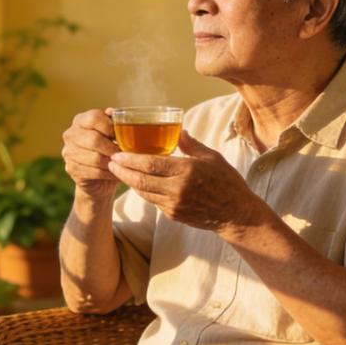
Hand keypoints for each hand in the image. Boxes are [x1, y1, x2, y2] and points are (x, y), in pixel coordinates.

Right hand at [61, 108, 120, 201]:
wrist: (99, 177)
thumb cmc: (109, 149)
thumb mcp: (114, 134)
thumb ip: (115, 122)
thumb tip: (112, 112)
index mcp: (80, 120)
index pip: (94, 118)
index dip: (110, 126)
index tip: (123, 135)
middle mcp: (71, 134)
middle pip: (94, 139)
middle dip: (113, 148)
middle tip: (126, 154)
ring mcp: (68, 152)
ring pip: (95, 158)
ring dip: (112, 162)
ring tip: (122, 164)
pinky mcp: (70, 168)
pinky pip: (93, 172)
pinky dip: (107, 173)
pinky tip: (115, 172)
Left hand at [108, 131, 263, 236]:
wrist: (235, 214)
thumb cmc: (226, 181)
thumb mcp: (211, 157)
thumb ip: (191, 144)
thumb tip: (178, 129)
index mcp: (187, 170)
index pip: (151, 164)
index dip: (131, 159)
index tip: (117, 153)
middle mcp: (178, 189)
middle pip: (141, 179)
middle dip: (122, 171)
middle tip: (110, 161)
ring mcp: (174, 204)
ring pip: (144, 192)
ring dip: (129, 181)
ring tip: (118, 171)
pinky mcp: (173, 215)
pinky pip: (152, 201)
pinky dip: (142, 191)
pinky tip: (136, 182)